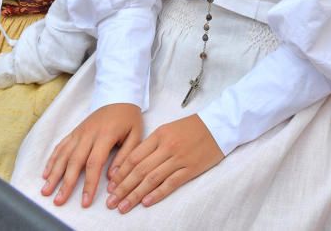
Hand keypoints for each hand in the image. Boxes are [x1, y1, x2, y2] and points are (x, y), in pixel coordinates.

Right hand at [41, 103, 142, 207]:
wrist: (119, 94)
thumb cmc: (129, 117)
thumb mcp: (136, 134)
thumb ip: (125, 156)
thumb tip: (112, 178)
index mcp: (105, 135)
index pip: (94, 163)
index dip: (89, 183)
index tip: (85, 201)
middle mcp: (89, 133)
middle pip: (75, 161)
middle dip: (66, 183)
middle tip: (58, 201)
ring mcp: (80, 131)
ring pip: (64, 154)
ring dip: (54, 173)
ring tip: (46, 190)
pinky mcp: (75, 130)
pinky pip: (61, 145)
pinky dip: (52, 159)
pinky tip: (46, 172)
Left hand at [106, 114, 223, 213]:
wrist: (219, 124)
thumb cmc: (193, 127)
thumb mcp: (169, 128)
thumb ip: (153, 144)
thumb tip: (133, 163)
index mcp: (160, 135)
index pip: (134, 157)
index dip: (121, 173)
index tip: (111, 186)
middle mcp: (167, 147)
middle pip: (140, 170)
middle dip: (123, 188)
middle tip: (111, 202)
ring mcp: (179, 158)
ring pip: (152, 179)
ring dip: (135, 195)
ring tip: (123, 206)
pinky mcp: (191, 169)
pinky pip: (171, 183)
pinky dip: (157, 194)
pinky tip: (146, 202)